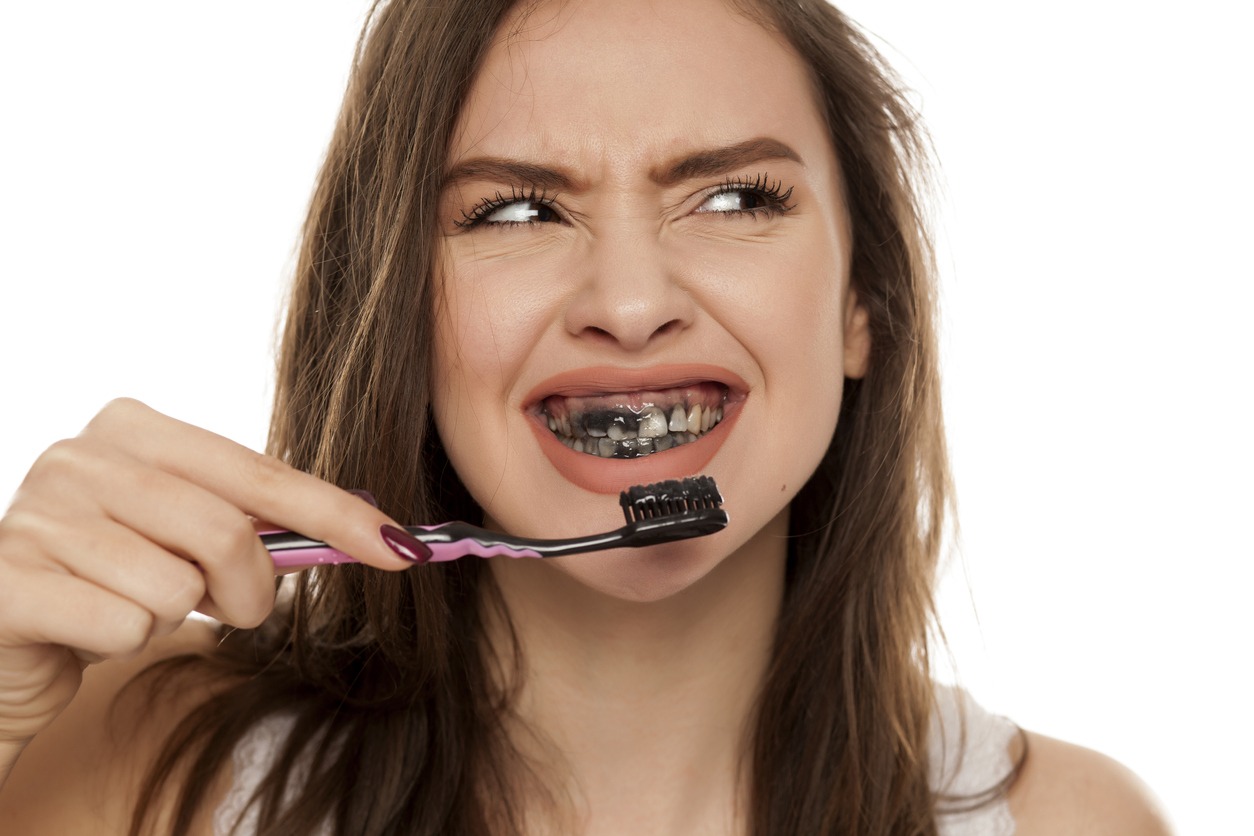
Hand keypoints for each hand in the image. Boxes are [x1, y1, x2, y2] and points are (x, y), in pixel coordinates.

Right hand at [0, 398, 420, 756]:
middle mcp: (82, 455)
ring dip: (173, 617)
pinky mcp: (10, 577)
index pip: (262, 472)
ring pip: (175, 586)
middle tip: (228, 606)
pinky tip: (88, 627)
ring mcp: (38, 512)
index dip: (337, 515)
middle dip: (249, 590)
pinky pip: (123, 625)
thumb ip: (260, 520)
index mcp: (134, 427)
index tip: (404, 549)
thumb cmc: (115, 578)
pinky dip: (123, 641)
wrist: (7, 633)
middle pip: (226, 531)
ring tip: (133, 605)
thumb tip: (374, 532)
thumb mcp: (189, 533)